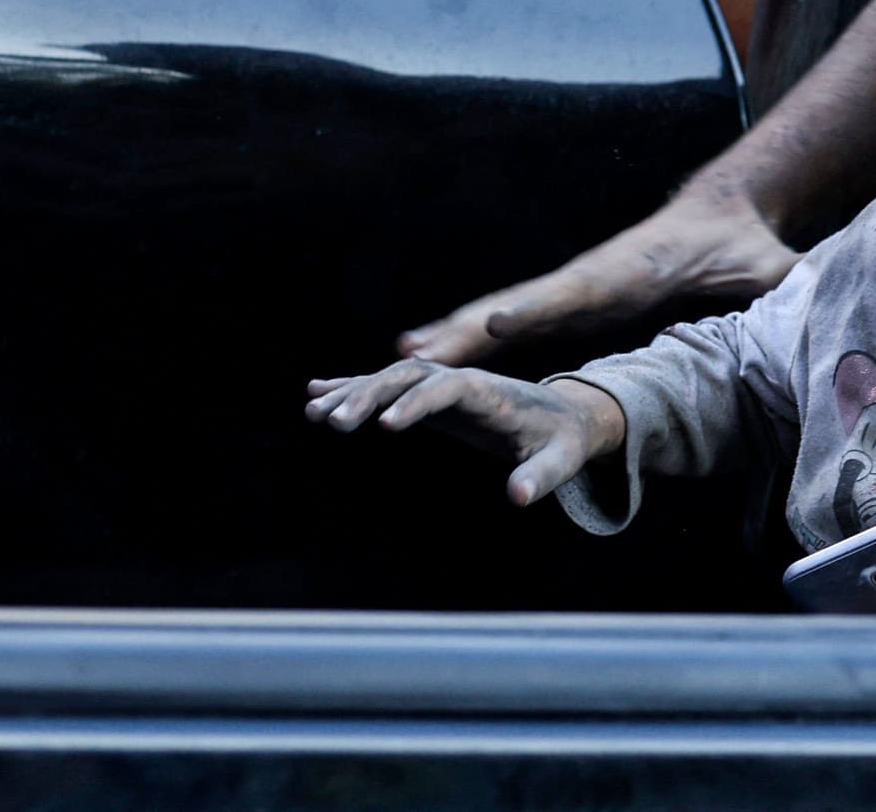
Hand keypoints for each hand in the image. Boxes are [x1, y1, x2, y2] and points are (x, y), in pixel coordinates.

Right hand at [305, 360, 625, 505]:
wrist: (563, 415)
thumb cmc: (562, 440)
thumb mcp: (561, 459)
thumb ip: (541, 477)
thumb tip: (517, 497)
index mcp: (488, 391)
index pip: (447, 389)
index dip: (417, 404)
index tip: (386, 426)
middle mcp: (458, 380)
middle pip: (407, 377)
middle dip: (369, 396)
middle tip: (331, 422)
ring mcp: (441, 385)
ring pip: (389, 380)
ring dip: (351, 393)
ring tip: (311, 412)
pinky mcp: (429, 397)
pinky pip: (386, 389)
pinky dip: (352, 388)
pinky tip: (317, 392)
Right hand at [398, 185, 801, 365]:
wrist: (725, 211)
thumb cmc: (746, 245)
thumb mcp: (773, 265)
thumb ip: (794, 279)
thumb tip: (826, 285)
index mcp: (630, 271)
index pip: (576, 290)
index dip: (538, 307)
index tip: (498, 321)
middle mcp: (590, 278)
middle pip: (518, 305)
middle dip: (466, 331)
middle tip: (408, 358)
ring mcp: (572, 287)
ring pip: (500, 315)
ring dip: (449, 339)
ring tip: (391, 365)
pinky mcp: (568, 298)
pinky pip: (508, 322)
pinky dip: (464, 339)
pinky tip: (419, 362)